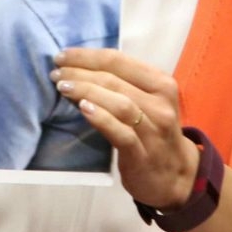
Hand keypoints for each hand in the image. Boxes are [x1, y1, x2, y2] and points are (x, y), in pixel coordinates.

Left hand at [51, 48, 199, 210]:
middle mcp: (161, 103)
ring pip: (119, 103)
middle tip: (56, 74)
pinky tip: (82, 109)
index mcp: (161, 83)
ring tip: (63, 88)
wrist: (175, 175)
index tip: (62, 56)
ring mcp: (153, 129)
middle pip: (115, 80)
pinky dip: (101, 118)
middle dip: (81, 73)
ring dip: (87, 91)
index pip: (120, 60)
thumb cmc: (153, 132)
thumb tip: (79, 68)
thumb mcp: (148, 102)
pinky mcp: (142, 154)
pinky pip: (120, 132)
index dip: (88, 56)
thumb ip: (123, 85)